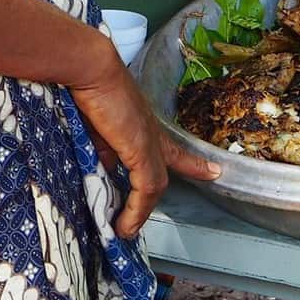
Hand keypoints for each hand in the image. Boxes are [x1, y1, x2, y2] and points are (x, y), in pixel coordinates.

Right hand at [67, 38, 218, 236]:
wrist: (88, 68)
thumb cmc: (86, 86)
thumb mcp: (94, 124)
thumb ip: (102, 147)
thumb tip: (102, 169)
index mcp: (141, 123)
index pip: (170, 145)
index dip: (190, 160)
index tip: (212, 168)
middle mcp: (150, 131)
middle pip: (169, 161)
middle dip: (192, 168)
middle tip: (211, 173)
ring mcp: (148, 141)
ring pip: (155, 184)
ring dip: (140, 210)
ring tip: (127, 231)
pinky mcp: (141, 150)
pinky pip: (145, 189)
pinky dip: (136, 211)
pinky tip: (125, 226)